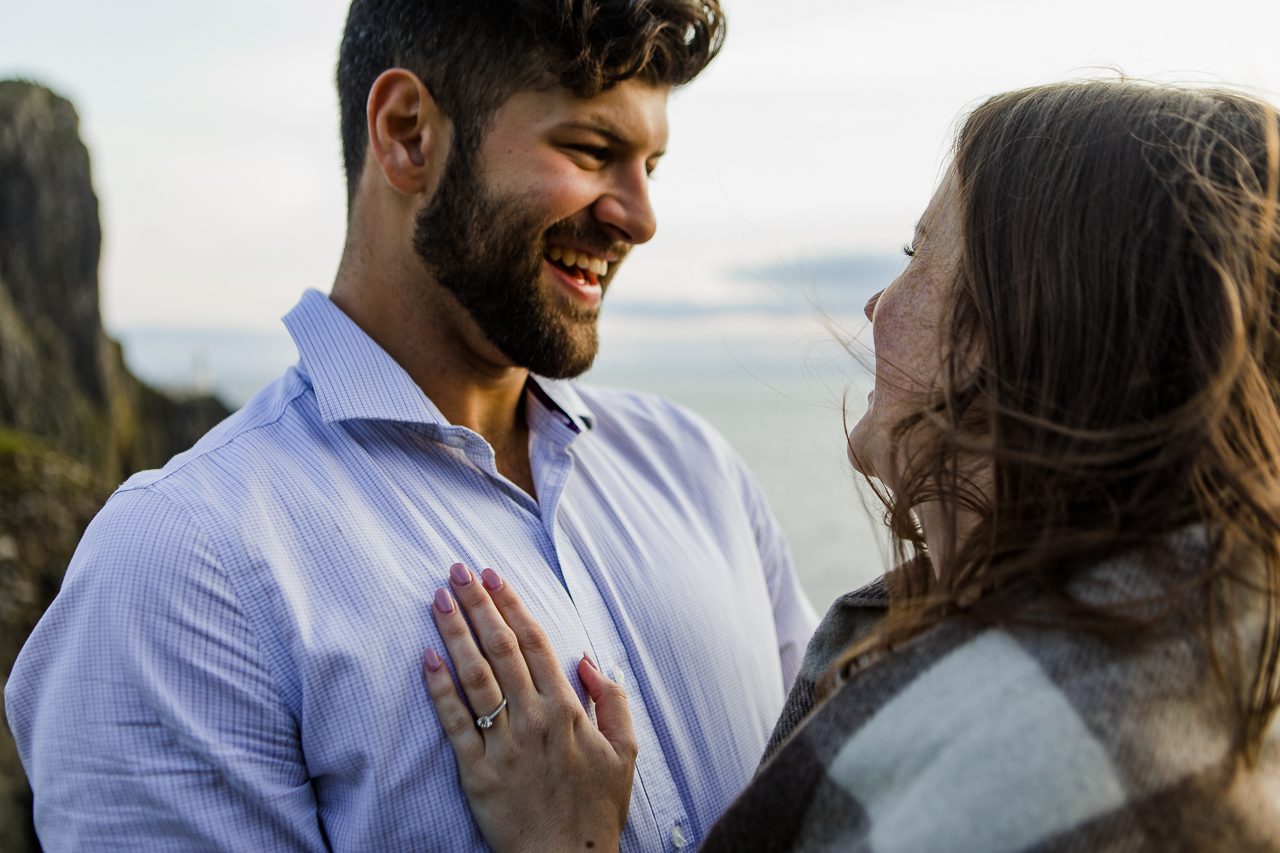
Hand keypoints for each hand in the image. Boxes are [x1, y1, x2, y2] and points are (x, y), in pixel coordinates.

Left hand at [422, 563, 636, 852]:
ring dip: (455, 632)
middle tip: (457, 570)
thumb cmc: (597, 808)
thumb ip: (612, 701)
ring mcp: (503, 744)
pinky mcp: (477, 771)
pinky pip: (454, 723)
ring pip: (475, 675)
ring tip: (438, 598)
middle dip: (478, 604)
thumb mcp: (626, 752)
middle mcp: (533, 718)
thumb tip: (588, 659)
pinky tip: (425, 657)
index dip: (512, 604)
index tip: (493, 575)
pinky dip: (438, 688)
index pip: (535, 642)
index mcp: (567, 709)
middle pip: (501, 648)